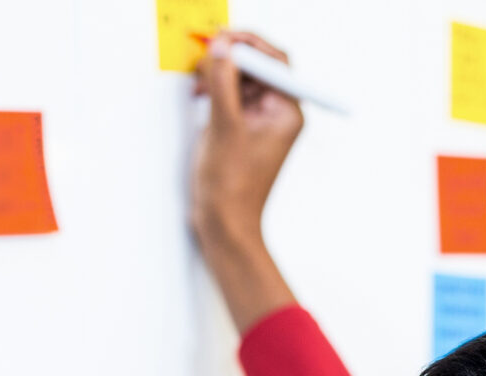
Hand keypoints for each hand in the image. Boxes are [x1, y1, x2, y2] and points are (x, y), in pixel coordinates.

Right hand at [190, 31, 304, 249]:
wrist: (226, 225)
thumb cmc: (232, 188)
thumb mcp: (224, 125)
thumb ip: (222, 80)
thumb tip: (221, 47)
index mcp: (287, 113)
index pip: (275, 61)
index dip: (248, 44)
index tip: (222, 39)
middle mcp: (278, 115)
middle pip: (257, 67)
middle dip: (230, 59)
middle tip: (205, 58)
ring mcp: (260, 123)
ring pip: (241, 80)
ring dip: (218, 74)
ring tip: (199, 81)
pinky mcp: (242, 130)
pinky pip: (231, 97)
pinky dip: (214, 90)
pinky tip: (200, 94)